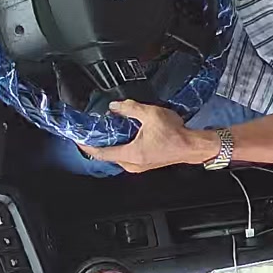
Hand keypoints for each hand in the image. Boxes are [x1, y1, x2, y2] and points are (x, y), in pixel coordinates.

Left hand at [80, 100, 216, 172]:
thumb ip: (130, 108)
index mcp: (131, 155)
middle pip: (108, 155)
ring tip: (109, 129)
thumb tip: (115, 107)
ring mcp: (140, 166)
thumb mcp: (150, 114)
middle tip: (94, 129)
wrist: (194, 145)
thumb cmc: (176, 134)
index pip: (101, 153)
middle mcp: (133, 164)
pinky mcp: (146, 163)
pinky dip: (122, 146)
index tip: (79, 139)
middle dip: (99, 143)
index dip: (87, 146)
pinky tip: (126, 134)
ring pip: (118, 156)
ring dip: (112, 144)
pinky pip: (128, 155)